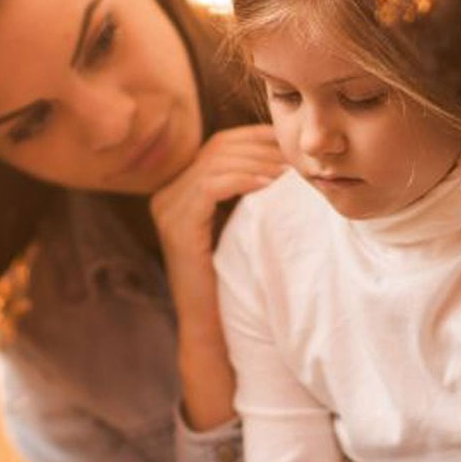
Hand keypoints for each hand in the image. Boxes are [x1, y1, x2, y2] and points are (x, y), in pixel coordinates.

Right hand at [149, 124, 283, 267]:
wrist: (211, 324)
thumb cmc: (233, 276)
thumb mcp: (237, 225)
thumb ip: (244, 193)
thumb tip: (283, 160)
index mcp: (177, 189)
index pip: (218, 144)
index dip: (255, 137)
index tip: (289, 141)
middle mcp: (165, 195)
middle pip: (217, 149)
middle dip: (261, 148)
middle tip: (295, 157)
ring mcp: (167, 210)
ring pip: (215, 163)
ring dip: (258, 162)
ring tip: (288, 172)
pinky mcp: (177, 227)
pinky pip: (210, 187)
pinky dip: (242, 180)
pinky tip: (268, 185)